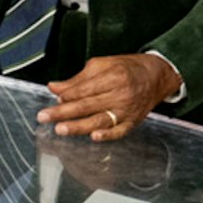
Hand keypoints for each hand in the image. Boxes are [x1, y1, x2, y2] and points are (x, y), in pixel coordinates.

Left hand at [38, 51, 184, 142]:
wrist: (157, 76)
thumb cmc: (127, 68)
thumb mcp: (102, 65)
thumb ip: (77, 79)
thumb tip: (54, 87)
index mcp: (113, 77)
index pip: (84, 89)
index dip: (66, 95)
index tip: (52, 99)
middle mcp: (121, 94)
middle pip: (88, 105)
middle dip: (64, 112)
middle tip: (44, 117)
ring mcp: (127, 110)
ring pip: (100, 120)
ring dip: (79, 126)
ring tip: (61, 129)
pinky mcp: (133, 121)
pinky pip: (119, 131)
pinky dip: (107, 135)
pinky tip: (93, 137)